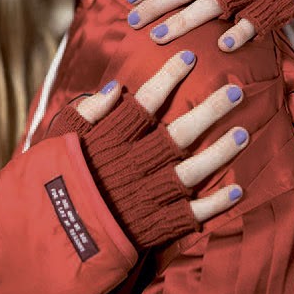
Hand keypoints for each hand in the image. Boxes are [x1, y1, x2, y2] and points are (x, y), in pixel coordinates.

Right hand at [49, 51, 246, 247]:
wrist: (50, 236)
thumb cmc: (52, 182)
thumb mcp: (57, 141)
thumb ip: (84, 114)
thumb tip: (114, 87)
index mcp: (109, 143)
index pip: (143, 104)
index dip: (168, 78)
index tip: (189, 57)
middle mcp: (132, 166)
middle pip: (178, 136)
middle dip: (209, 112)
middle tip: (235, 93)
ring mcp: (145, 197)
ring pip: (190, 172)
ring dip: (220, 153)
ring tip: (243, 133)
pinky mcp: (152, 225)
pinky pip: (189, 215)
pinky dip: (214, 205)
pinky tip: (237, 190)